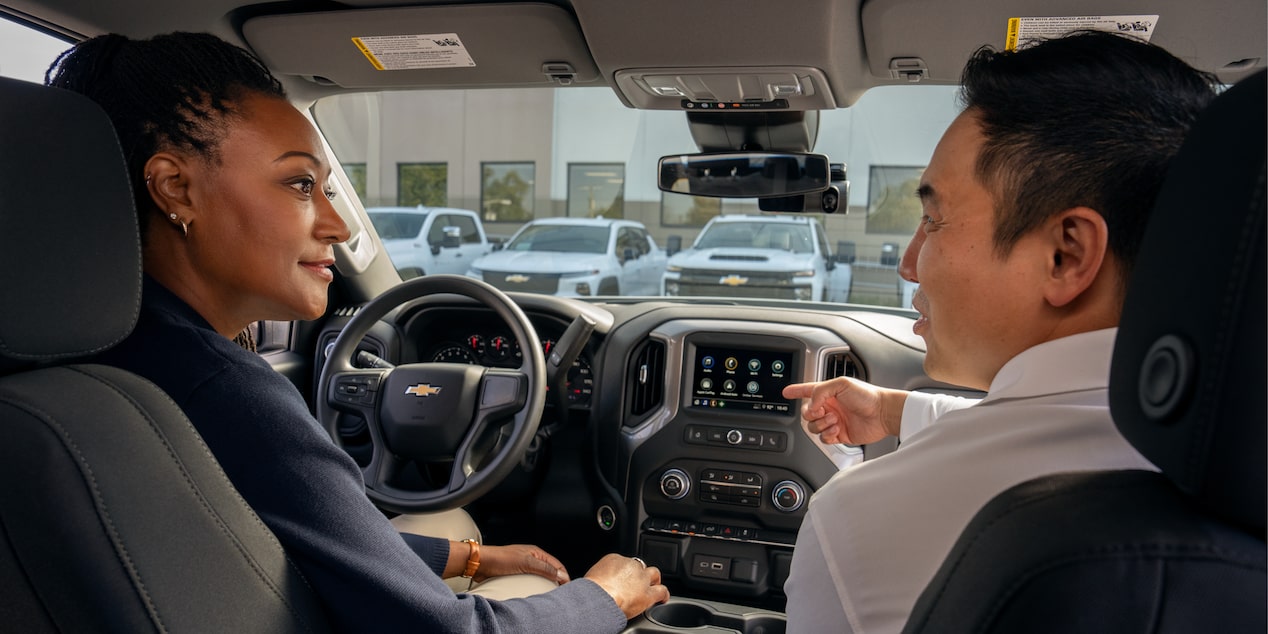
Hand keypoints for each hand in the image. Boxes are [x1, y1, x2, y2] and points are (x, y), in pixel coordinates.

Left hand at [472, 544, 570, 584]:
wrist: (481, 563)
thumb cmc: (500, 558)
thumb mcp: (526, 563)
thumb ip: (544, 568)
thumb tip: (560, 574)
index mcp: (536, 553)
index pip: (556, 564)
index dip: (563, 575)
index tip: (567, 586)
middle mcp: (531, 558)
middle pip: (550, 570)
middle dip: (556, 580)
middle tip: (560, 591)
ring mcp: (524, 566)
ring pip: (540, 576)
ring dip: (545, 583)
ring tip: (549, 593)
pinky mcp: (516, 574)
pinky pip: (530, 581)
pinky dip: (534, 586)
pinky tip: (534, 592)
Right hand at [583, 554, 669, 619]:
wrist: (598, 599)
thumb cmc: (590, 590)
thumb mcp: (591, 576)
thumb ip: (600, 576)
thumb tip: (598, 583)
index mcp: (614, 559)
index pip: (623, 562)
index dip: (625, 571)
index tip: (623, 578)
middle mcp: (630, 566)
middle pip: (639, 566)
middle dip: (639, 573)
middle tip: (637, 582)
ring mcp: (641, 579)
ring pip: (654, 574)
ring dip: (654, 580)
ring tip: (654, 586)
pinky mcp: (648, 594)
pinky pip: (661, 591)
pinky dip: (663, 594)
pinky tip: (663, 599)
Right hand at [782, 377, 904, 444]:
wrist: (883, 414)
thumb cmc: (868, 396)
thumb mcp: (842, 384)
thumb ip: (820, 391)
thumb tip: (811, 405)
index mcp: (828, 393)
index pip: (807, 390)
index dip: (795, 391)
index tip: (786, 392)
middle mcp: (829, 407)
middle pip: (807, 413)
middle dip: (811, 414)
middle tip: (823, 412)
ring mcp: (833, 422)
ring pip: (813, 427)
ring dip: (821, 425)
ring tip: (834, 421)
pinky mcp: (839, 435)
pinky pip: (823, 439)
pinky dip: (827, 435)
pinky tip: (836, 430)